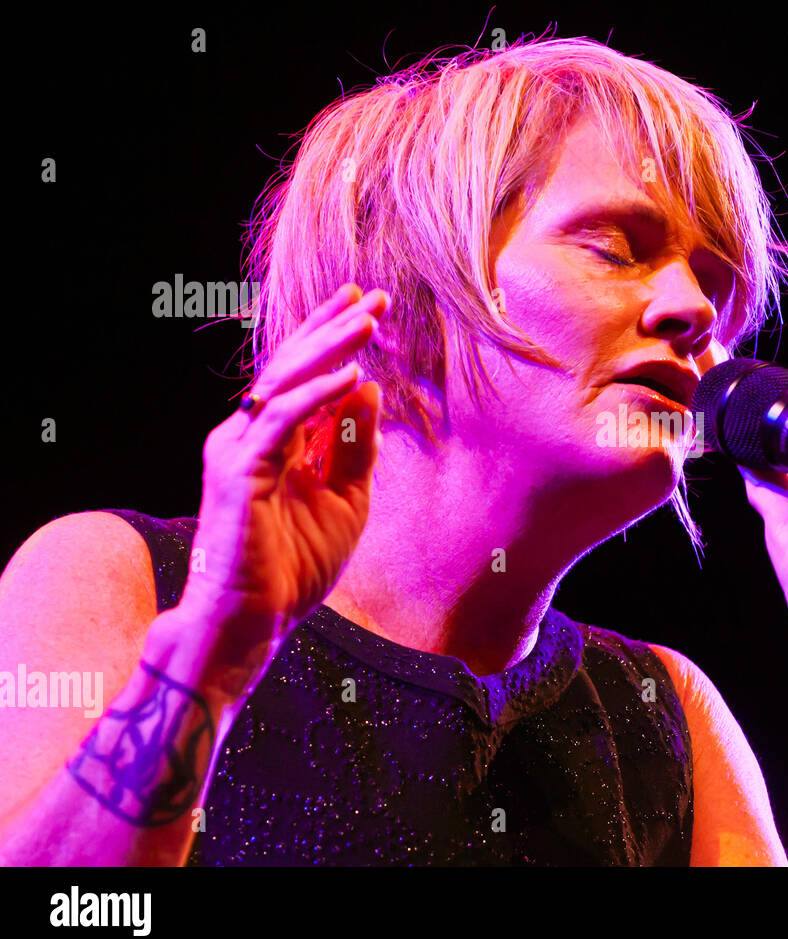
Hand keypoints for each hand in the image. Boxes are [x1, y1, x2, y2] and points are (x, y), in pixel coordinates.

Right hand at [178, 284, 387, 690]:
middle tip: (372, 295)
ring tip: (367, 320)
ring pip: (285, 382)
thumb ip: (355, 448)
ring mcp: (240, 449)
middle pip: (293, 365)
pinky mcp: (239, 469)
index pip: (304, 374)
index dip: (332, 337)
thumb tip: (370, 390)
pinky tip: (350, 376)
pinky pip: (281, 420)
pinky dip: (316, 395)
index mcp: (276, 440)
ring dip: (328, 348)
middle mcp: (252, 435)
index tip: (367, 305)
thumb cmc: (295, 564)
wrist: (254, 618)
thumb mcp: (346, 501)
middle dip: (333, 327)